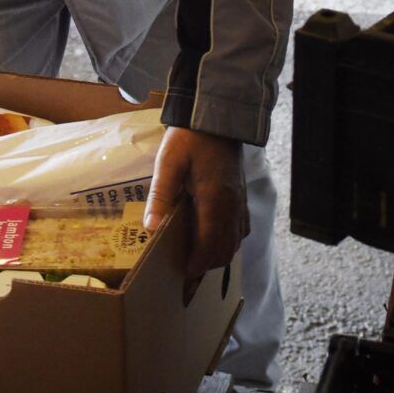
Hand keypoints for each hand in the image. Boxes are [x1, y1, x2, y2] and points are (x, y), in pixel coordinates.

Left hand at [144, 126, 249, 287]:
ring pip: (235, 243)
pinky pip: (241, 229)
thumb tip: (151, 230)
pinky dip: (227, 241)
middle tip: (184, 272)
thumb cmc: (190, 139)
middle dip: (206, 266)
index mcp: (215, 202)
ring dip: (217, 255)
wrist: (217, 117)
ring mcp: (241, 202)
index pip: (209, 248)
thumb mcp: (168, 164)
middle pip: (225, 251)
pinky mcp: (242, 197)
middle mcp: (233, 207)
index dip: (195, 266)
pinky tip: (211, 238)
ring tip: (195, 258)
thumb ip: (160, 197)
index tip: (180, 275)